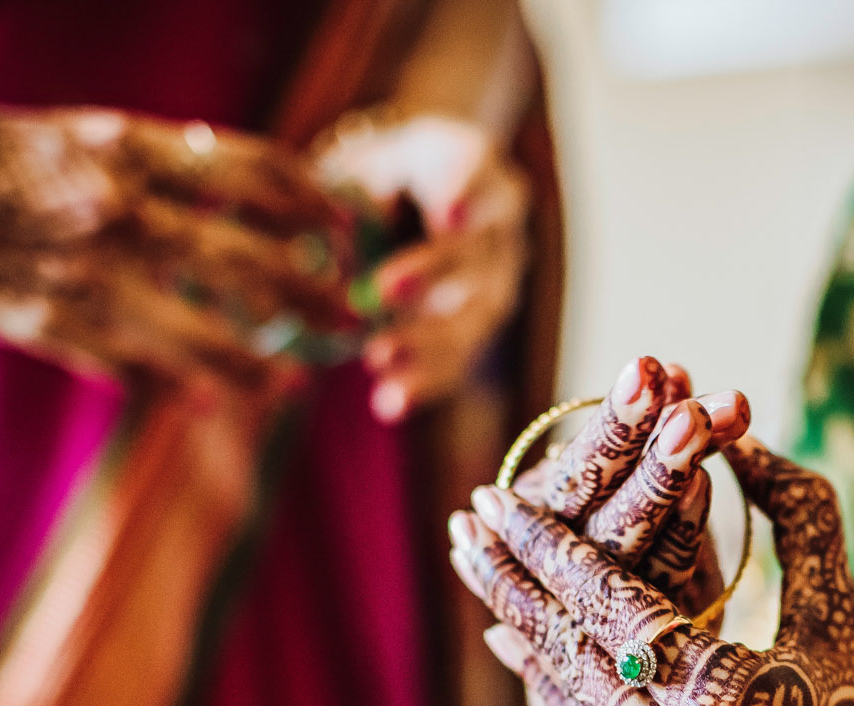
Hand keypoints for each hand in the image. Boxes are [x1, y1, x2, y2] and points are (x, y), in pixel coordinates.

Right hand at [0, 101, 353, 390]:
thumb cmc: (12, 157)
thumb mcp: (98, 137)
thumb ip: (173, 168)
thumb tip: (263, 200)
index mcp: (134, 151)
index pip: (256, 173)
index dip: (315, 204)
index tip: (346, 232)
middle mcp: (120, 212)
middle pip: (253, 265)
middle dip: (314, 300)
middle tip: (349, 321)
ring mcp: (89, 276)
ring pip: (206, 341)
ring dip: (260, 370)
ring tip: (291, 383)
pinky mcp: (55, 326)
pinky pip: (138, 370)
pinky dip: (180, 387)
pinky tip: (210, 399)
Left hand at [314, 114, 529, 420]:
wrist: (411, 197)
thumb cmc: (383, 168)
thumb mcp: (366, 154)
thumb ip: (361, 180)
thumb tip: (353, 221)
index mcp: (475, 163)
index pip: (477, 170)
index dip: (467, 192)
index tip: (448, 213)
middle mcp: (499, 226)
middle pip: (477, 252)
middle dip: (434, 274)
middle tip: (383, 290)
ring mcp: (494, 283)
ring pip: (472, 316)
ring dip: (427, 343)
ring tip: (378, 361)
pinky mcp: (472, 329)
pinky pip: (456, 361)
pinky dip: (423, 382)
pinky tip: (388, 404)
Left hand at [451, 437, 853, 705]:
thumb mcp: (839, 605)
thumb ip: (792, 509)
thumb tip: (737, 430)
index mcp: (719, 696)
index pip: (607, 604)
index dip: (545, 546)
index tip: (495, 494)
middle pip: (565, 651)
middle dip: (509, 580)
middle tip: (463, 518)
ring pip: (568, 700)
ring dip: (522, 631)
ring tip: (482, 571)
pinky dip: (558, 690)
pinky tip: (520, 644)